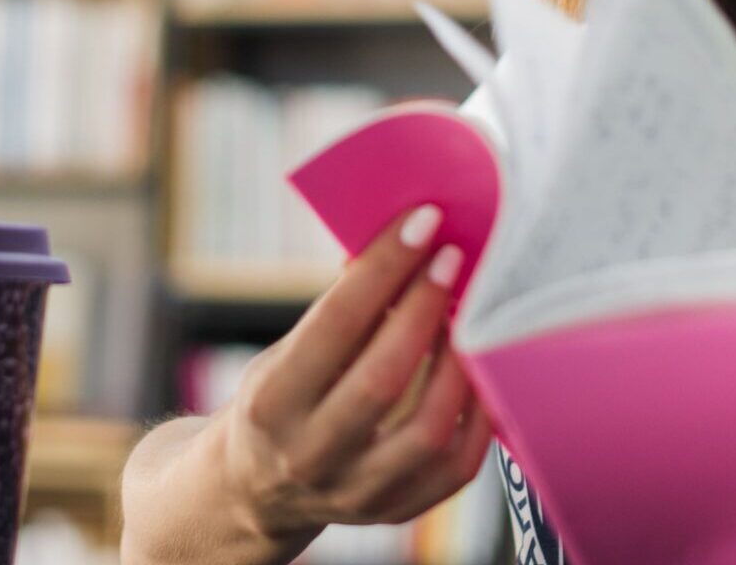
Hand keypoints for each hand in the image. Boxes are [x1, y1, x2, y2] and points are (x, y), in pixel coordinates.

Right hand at [206, 204, 495, 543]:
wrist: (253, 491)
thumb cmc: (277, 401)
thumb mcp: (283, 354)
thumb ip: (337, 310)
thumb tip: (400, 240)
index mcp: (271, 402)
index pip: (335, 325)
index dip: (383, 269)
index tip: (422, 222)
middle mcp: (308, 454)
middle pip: (383, 377)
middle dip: (424, 307)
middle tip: (453, 257)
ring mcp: (354, 492)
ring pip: (427, 428)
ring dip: (458, 361)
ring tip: (469, 313)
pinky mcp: (392, 512)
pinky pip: (457, 466)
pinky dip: (479, 414)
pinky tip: (481, 369)